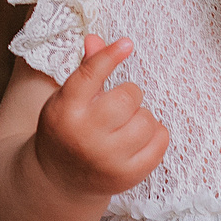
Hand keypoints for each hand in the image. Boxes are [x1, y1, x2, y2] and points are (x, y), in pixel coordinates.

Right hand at [32, 35, 170, 199]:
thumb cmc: (66, 130)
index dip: (110, 56)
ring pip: (147, 120)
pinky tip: (139, 138)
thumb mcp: (66, 100)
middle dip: (128, 95)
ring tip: (125, 125)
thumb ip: (85, 70)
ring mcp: (108, 159)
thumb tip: (96, 38)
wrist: (59, 181)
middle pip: (127, 96)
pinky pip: (160, 141)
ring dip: (141, 116)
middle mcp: (85, 135)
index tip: (127, 44)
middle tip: (118, 105)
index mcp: (65, 111)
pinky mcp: (128, 175)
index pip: (90, 75)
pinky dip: (156, 134)